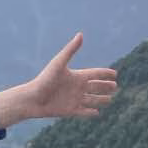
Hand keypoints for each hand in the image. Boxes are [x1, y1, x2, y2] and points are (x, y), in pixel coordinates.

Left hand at [0, 33, 117, 127]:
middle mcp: (76, 88)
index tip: (115, 74)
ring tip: (110, 100)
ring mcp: (73, 100)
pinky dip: (90, 112)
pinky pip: (83, 112)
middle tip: (115, 86)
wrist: (32, 99)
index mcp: (76, 76)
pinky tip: (97, 113)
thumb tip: (80, 34)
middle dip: (105, 87)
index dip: (105, 73)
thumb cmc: (44, 80)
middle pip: (95, 87)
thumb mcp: (59, 64)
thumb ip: (70, 50)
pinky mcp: (69, 111)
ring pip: (91, 100)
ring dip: (101, 100)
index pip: (95, 74)